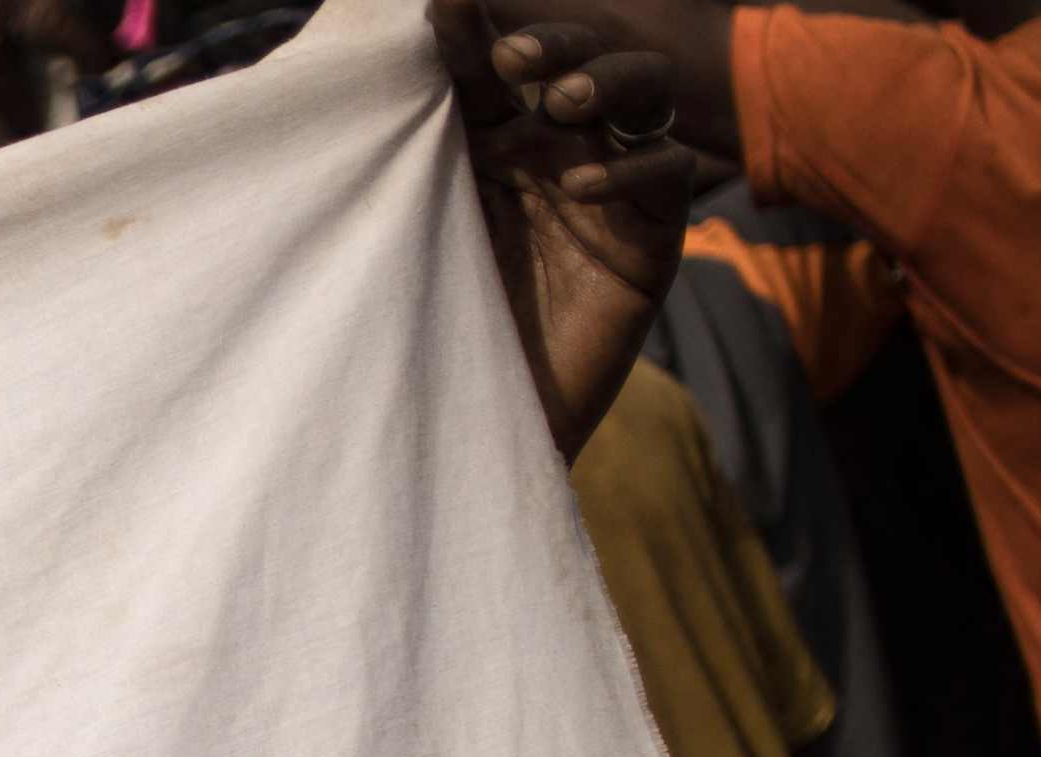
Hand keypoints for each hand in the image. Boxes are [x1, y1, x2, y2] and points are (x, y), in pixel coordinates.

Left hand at [437, 0, 705, 451]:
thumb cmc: (428, 333)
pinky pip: (666, 181)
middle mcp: (561, 152)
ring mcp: (614, 191)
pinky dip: (628, 173)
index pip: (497, 67)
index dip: (477, 32)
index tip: (445, 2)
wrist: (468, 429)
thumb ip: (403, 161)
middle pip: (583, 61)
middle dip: (557, 41)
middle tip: (512, 51)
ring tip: (561, 99)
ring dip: (606, 82)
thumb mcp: (409, 236)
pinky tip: (579, 187)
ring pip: (642, 97)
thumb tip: (374, 72)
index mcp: (497, 142)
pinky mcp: (651, 243)